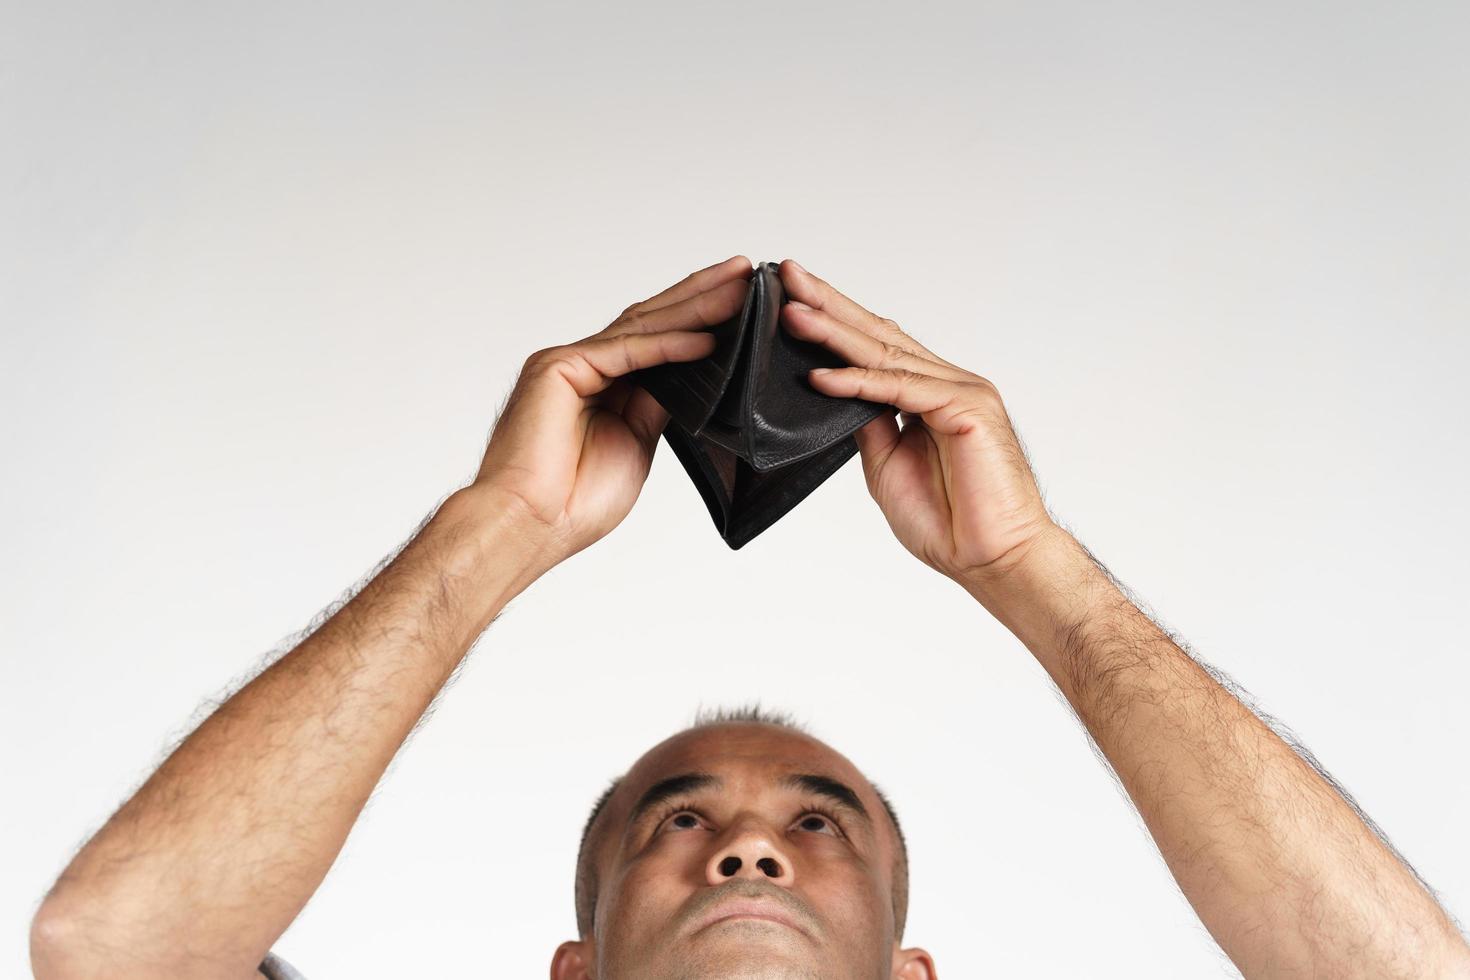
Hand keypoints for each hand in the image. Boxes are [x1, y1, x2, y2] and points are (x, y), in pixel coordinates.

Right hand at [470, 254, 752, 569]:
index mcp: (599, 383)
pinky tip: (705, 339)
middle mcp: (582, 364)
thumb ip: (659, 403)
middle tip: (746, 271)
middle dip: (703, 296)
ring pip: (643, 327)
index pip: (656, 339)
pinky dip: (668, 346)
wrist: (530, 525)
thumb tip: (694, 370)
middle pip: (652, 320)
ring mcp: (569, 362)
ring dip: (694, 307)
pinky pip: (626, 352)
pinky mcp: (559, 368)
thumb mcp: (637, 442)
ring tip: (738, 289)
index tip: (741, 301)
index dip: (699, 318)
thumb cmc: (574, 502)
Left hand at [777, 259, 1059, 583]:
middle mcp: (949, 382)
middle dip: (829, 304)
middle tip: (785, 274)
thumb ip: (868, 423)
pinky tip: (820, 375)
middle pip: (878, 335)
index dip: (834, 319)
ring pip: (886, 354)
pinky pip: (901, 390)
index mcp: (931, 393)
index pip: (876, 345)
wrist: (994, 559)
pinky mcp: (968, 409)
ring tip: (791, 312)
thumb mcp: (887, 464)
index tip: (791, 297)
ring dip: (834, 332)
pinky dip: (858, 383)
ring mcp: (962, 391)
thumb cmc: (949, 521)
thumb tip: (833, 390)